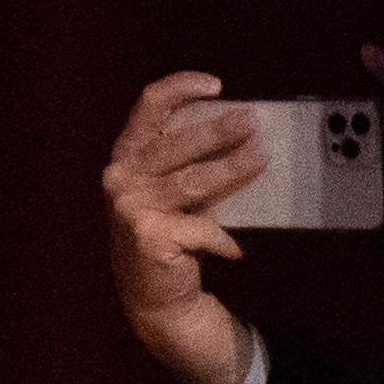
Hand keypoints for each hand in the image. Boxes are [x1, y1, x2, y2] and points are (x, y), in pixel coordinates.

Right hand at [102, 69, 262, 383]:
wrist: (154, 297)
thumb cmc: (171, 235)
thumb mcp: (175, 193)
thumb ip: (193, 165)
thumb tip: (244, 136)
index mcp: (126, 157)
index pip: (148, 107)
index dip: (180, 88)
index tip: (216, 86)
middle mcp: (121, 177)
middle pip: (178, 143)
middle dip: (219, 130)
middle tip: (253, 122)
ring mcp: (129, 206)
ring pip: (193, 181)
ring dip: (232, 170)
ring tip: (262, 160)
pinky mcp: (147, 235)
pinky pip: (200, 229)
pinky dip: (222, 240)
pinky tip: (235, 251)